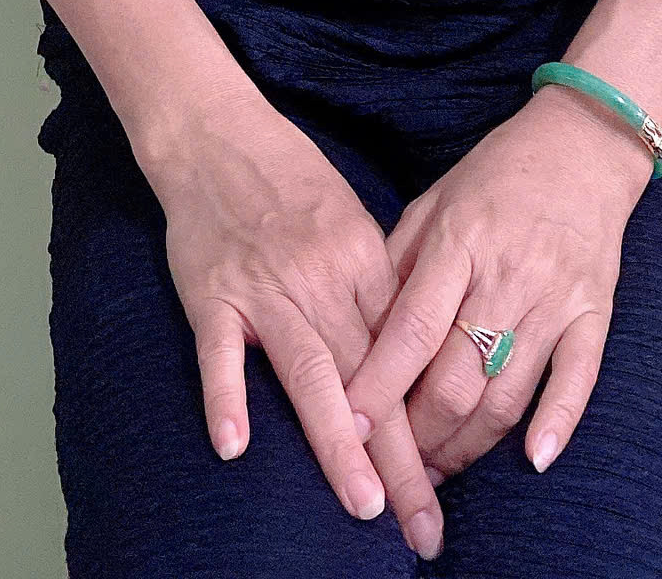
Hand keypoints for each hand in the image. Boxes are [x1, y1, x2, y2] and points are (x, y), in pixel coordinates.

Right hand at [151, 96, 448, 559]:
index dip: (428, 425)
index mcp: (364, 266)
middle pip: (369, 384)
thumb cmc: (290, 179)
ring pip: (310, 374)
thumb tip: (409, 356)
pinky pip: (220, 352)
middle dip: (400, 462)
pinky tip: (234, 447)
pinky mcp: (212, 295)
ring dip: (337, 444)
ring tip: (364, 506)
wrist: (218, 133)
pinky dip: (227, 397)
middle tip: (425, 529)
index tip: (449, 486)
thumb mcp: (351, 224)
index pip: (406, 360)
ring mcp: (266, 292)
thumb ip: (376, 288)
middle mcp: (323, 284)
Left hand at [342, 88, 651, 481]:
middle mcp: (506, 275)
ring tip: (436, 472)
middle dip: (418, 436)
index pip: (412, 329)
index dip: (379, 384)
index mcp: (459, 242)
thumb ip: (397, 262)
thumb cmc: (495, 175)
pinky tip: (532, 461)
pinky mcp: (593, 314)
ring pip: (506, 395)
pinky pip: (577, 380)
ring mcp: (554, 299)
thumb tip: (356, 328)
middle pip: (456, 379)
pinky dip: (556, 425)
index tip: (348, 426)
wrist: (583, 144)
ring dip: (468, 446)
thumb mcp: (434, 202)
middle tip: (392, 464)